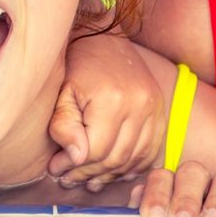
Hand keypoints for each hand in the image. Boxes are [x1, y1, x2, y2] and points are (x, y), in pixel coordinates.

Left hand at [47, 33, 164, 188]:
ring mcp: (154, 108)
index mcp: (112, 98)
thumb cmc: (77, 64)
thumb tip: (76, 156)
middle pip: (115, 158)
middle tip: (67, 178)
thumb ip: (64, 124)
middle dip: (88, 174)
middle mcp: (139, 104)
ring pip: (133, 159)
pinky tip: (111, 169)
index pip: (94, 151)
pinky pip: (149, 151)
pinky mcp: (160, 111)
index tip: (55, 168)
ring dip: (109, 174)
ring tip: (87, 178)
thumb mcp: (62, 91)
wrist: (103, 38)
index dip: (72, 166)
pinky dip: (131, 165)